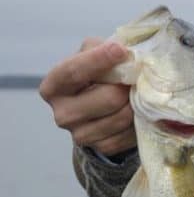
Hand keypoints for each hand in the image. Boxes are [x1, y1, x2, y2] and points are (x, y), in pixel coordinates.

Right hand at [39, 38, 136, 155]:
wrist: (99, 108)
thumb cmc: (95, 74)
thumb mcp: (91, 53)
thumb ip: (102, 48)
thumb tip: (125, 56)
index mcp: (53, 87)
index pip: (74, 71)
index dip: (99, 59)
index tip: (120, 50)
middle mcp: (62, 114)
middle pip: (108, 97)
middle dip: (127, 85)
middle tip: (136, 78)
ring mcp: (80, 135)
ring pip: (123, 116)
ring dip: (136, 102)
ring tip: (135, 93)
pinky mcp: (101, 147)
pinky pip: (128, 133)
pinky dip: (137, 120)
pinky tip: (134, 110)